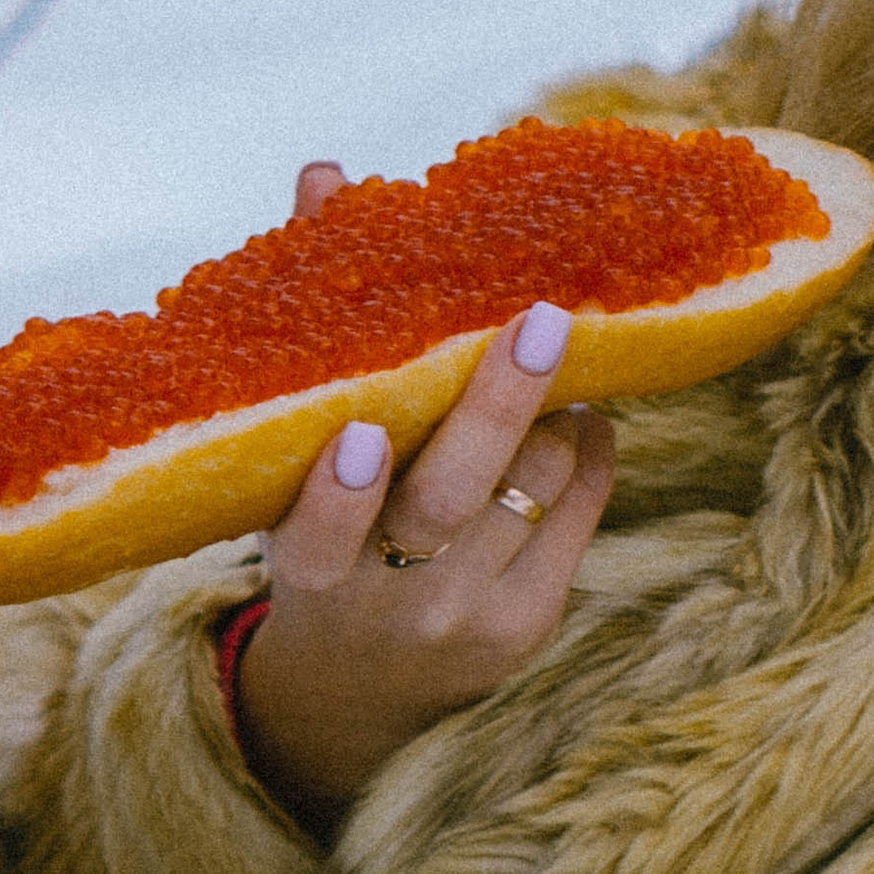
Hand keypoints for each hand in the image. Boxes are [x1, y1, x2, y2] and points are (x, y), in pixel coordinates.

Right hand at [231, 158, 615, 829]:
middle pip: (452, 501)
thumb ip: (310, 323)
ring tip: (550, 349)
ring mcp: (467, 621)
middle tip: (538, 320)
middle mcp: (386, 606)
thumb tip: (327, 176)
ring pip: (530, 488)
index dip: (340, 492)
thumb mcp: (286, 463)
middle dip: (497, 408)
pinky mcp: (531, 625)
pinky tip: (580, 409)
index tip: (362, 432)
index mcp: (306, 572)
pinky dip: (587, 448)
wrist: (353, 697)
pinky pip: (580, 513)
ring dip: (550, 410)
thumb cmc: (318, 537)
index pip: (316, 537)